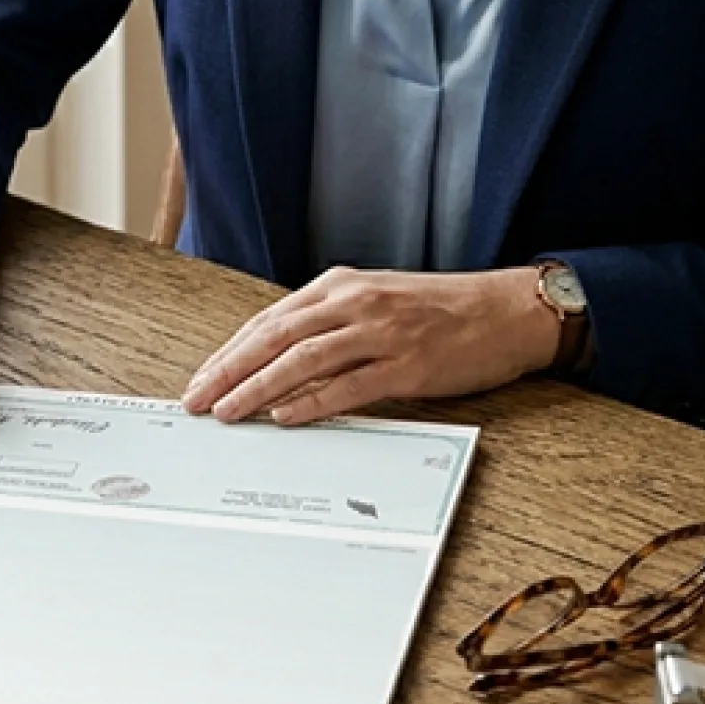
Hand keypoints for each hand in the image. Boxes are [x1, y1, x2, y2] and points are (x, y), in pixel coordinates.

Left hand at [182, 266, 559, 424]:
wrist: (506, 310)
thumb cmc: (440, 310)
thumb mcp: (374, 301)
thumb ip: (327, 324)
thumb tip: (275, 361)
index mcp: (340, 285)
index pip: (269, 321)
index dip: (229, 353)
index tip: (202, 379)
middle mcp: (355, 303)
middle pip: (275, 338)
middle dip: (229, 371)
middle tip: (198, 400)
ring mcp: (381, 333)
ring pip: (303, 360)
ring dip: (259, 389)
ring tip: (229, 412)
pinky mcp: (408, 365)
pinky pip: (349, 386)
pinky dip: (312, 402)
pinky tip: (285, 418)